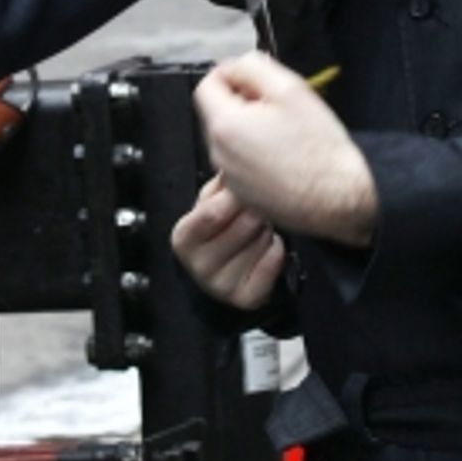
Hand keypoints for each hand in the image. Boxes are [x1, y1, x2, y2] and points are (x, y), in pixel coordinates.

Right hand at [171, 174, 286, 311]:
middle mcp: (197, 267)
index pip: (212, 213)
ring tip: (260, 229)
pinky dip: (277, 251)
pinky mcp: (246, 299)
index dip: (235, 196)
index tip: (245, 189)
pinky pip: (273, 263)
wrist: (229, 267)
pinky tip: (269, 247)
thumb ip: (220, 182)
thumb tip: (232, 161)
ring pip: (261, 243)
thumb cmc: (221, 228)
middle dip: (256, 211)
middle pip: (244, 226)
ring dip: (268, 230)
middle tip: (256, 210)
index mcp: (184, 238)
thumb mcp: (212, 201)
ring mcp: (221, 287)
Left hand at [194, 51, 378, 248]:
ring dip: (251, 128)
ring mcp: (230, 178)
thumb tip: (236, 66)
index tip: (253, 78)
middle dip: (243, 102)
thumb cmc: (320, 150)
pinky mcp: (243, 194)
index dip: (232, 74)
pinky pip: (241, 163)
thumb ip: (254, 67)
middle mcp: (220, 154)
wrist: (339, 197)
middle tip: (278, 106)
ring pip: (230, 138)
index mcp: (225, 125)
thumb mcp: (290, 89)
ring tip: (286, 133)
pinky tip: (285, 155)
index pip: (207, 85)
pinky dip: (256, 154)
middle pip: (218, 112)